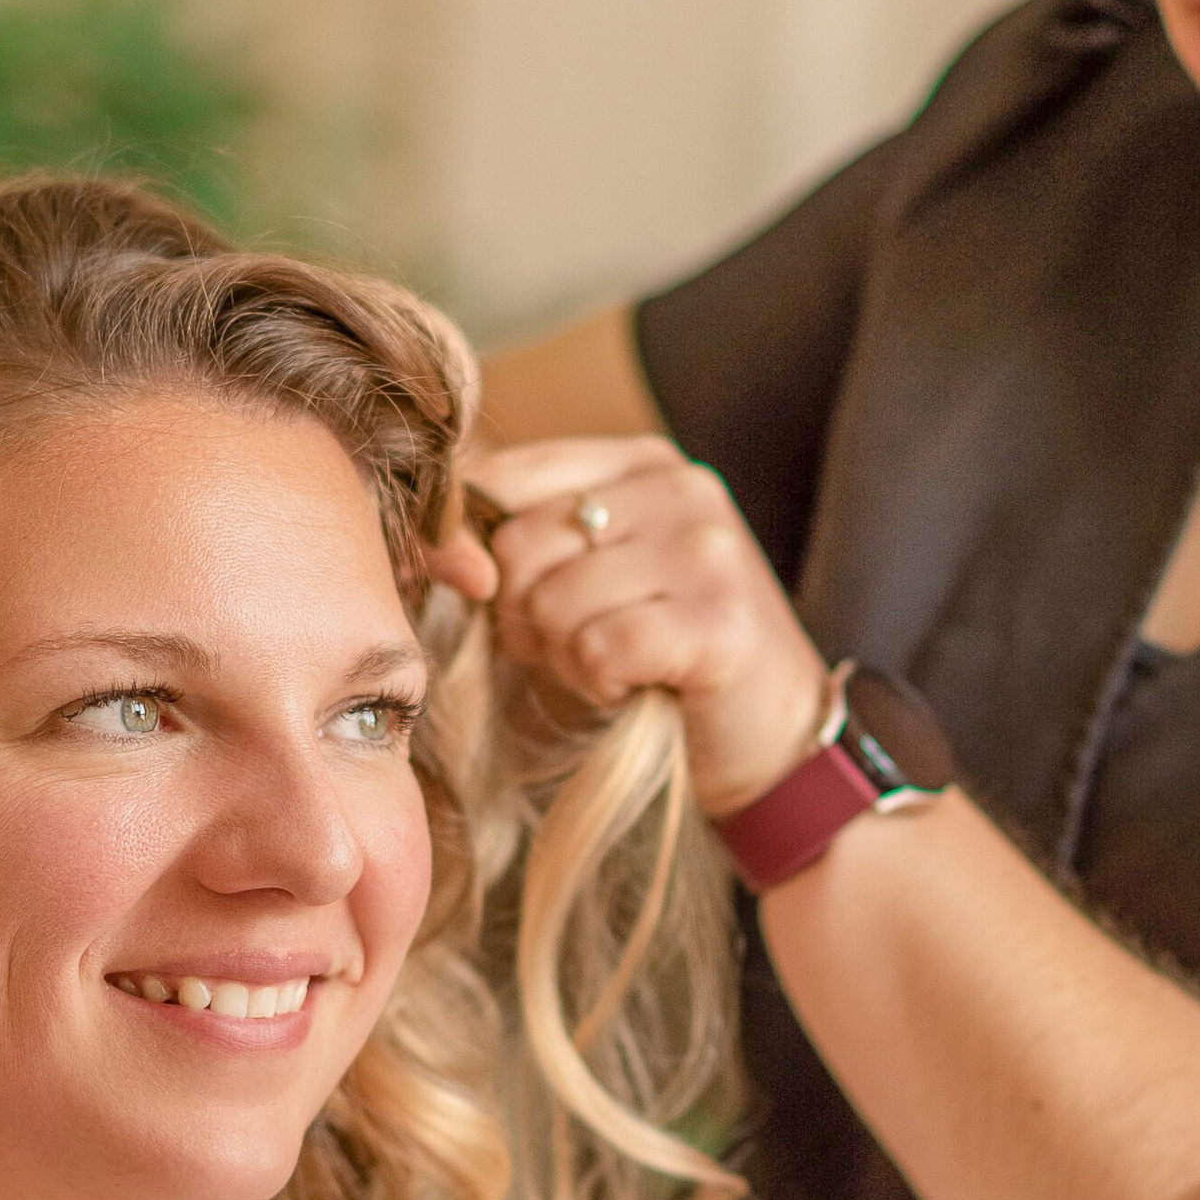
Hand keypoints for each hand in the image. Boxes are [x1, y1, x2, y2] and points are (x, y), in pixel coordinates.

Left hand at [477, 435, 832, 813]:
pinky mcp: (716, 621)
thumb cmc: (664, 655)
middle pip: (519, 545)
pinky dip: (601, 681)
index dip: (467, 546)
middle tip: (578, 642)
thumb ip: (520, 539)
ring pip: (554, 601)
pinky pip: (598, 647)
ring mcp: (705, 552)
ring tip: (615, 663)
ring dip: (567, 655)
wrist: (775, 737)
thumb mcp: (592, 574)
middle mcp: (681, 490)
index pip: (506, 476)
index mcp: (643, 462)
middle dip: (527, 613)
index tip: (488, 597)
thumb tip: (424, 541)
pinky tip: (639, 683)